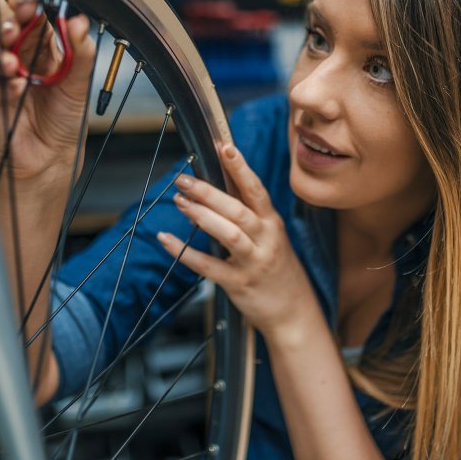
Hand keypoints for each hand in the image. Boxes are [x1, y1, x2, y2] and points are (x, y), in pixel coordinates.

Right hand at [0, 0, 95, 181]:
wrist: (51, 154)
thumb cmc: (63, 116)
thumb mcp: (80, 82)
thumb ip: (81, 51)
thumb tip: (79, 22)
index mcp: (35, 35)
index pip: (20, 2)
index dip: (22, 0)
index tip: (30, 10)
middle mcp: (8, 45)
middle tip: (13, 34)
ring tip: (14, 68)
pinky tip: (15, 90)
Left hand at [157, 144, 315, 338]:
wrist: (293, 311)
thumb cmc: (276, 267)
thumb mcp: (269, 236)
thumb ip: (246, 212)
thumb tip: (214, 186)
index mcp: (272, 222)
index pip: (255, 189)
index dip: (240, 168)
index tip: (224, 147)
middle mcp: (266, 239)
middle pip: (238, 209)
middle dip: (209, 192)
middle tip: (183, 179)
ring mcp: (254, 262)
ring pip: (229, 234)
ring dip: (202, 216)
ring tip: (180, 202)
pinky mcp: (239, 283)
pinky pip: (209, 266)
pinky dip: (185, 252)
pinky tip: (167, 239)